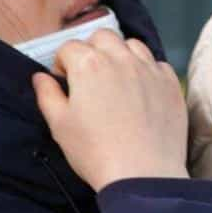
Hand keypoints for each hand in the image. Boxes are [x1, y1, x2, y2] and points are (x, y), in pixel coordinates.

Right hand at [32, 32, 188, 192]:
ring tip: (116, 80)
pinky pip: (157, 64)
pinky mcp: (170, 84)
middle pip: (102, 37)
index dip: (62, 63)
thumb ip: (47, 95)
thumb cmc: (95, 152)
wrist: (143, 175)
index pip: (69, 47)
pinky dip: (146, 70)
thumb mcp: (59, 125)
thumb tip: (40, 77)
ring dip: (120, 55)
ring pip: (132, 45)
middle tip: (89, 77)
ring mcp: (149, 69)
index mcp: (88, 65)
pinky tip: (141, 92)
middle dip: (91, 50)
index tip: (64, 82)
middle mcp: (121, 58)